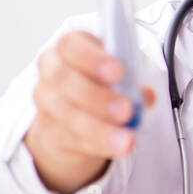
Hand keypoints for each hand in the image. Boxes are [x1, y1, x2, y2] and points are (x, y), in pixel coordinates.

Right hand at [24, 30, 156, 193]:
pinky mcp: (50, 131)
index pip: (71, 46)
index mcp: (70, 48)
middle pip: (64, 80)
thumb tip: (145, 95)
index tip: (119, 71)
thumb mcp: (119, 73)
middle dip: (97, 96)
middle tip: (127, 109)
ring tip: (127, 138)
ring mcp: (47, 102)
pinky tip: (118, 147)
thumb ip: (132, 80)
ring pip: (68, 115)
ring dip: (100, 129)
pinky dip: (99, 144)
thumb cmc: (99, 82)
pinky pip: (72, 139)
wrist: (71, 113)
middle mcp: (52, 71)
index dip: (93, 58)